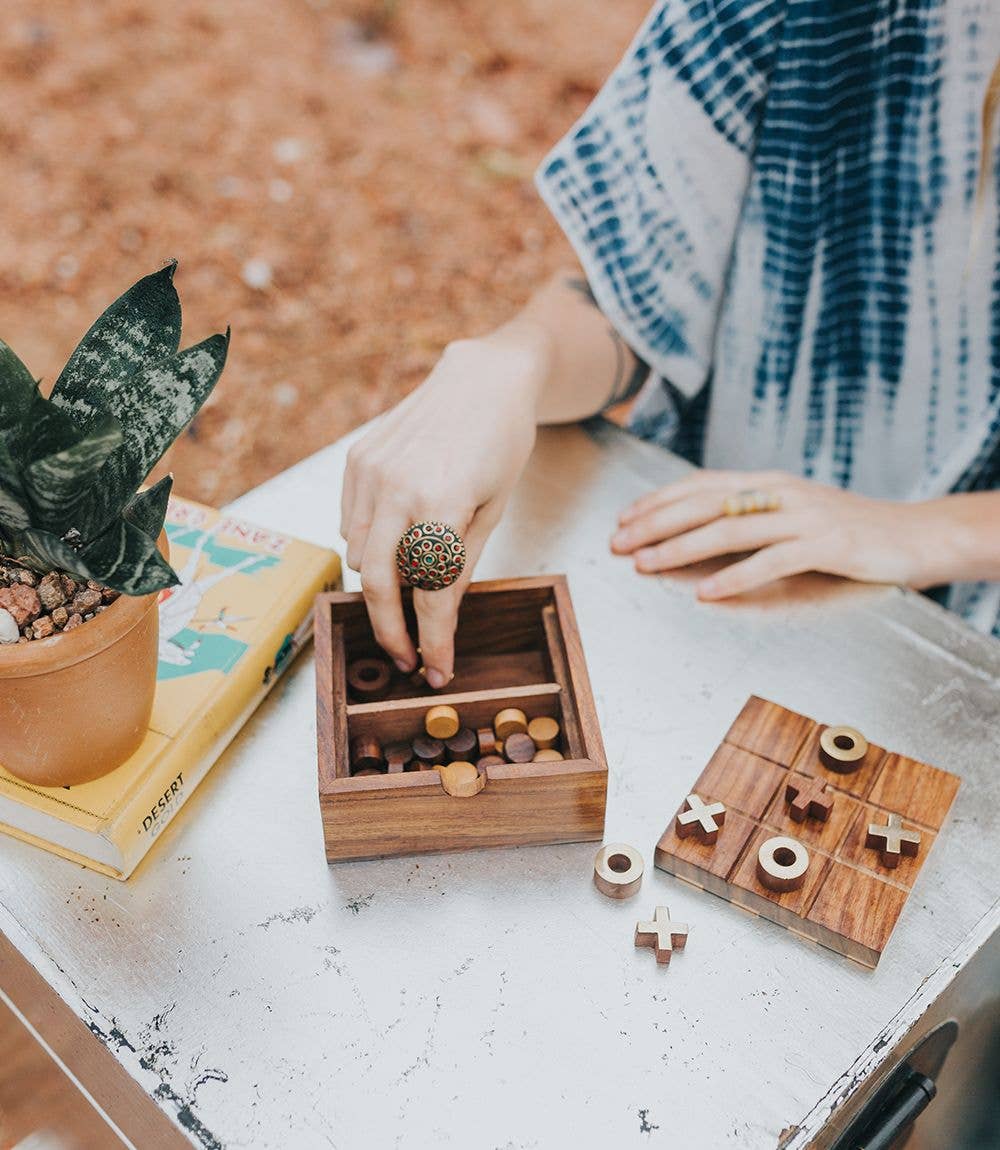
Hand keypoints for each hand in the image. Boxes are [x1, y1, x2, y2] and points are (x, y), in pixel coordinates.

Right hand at [340, 331, 544, 683]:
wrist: (483, 379)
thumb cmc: (501, 444)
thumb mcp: (494, 511)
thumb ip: (461, 566)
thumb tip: (439, 620)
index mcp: (442, 502)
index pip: (431, 592)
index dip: (433, 639)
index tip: (434, 668)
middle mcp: (397, 486)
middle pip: (380, 584)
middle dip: (391, 630)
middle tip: (407, 656)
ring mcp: (370, 471)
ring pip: (361, 557)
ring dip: (385, 581)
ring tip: (416, 577)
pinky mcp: (356, 460)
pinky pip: (350, 524)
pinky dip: (372, 543)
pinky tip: (400, 530)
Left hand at [611, 470, 952, 598]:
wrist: (914, 535)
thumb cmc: (847, 530)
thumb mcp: (793, 513)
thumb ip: (751, 516)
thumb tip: (696, 530)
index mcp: (769, 483)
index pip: (702, 485)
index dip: (659, 500)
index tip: (624, 519)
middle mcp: (781, 493)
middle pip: (705, 504)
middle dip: (656, 524)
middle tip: (619, 544)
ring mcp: (804, 517)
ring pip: (729, 530)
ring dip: (681, 548)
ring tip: (647, 564)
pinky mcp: (826, 545)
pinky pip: (771, 561)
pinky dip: (735, 577)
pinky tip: (706, 592)